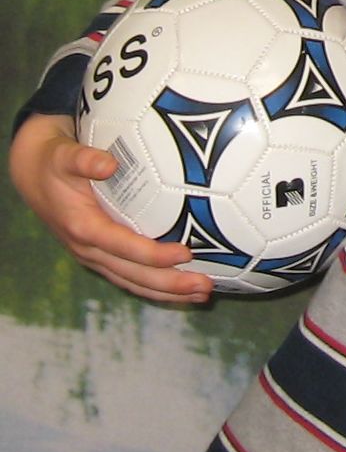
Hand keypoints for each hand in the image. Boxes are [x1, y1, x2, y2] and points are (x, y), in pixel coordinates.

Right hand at [8, 114, 212, 303]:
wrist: (36, 177)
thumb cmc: (57, 163)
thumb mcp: (65, 156)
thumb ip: (84, 159)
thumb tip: (108, 163)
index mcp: (83, 227)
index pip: (123, 247)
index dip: (153, 254)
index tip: (186, 253)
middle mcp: (89, 249)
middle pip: (133, 274)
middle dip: (169, 284)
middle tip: (205, 287)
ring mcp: (95, 257)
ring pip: (133, 282)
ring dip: (168, 292)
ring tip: (202, 295)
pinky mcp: (101, 258)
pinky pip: (130, 278)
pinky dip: (156, 287)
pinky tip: (183, 290)